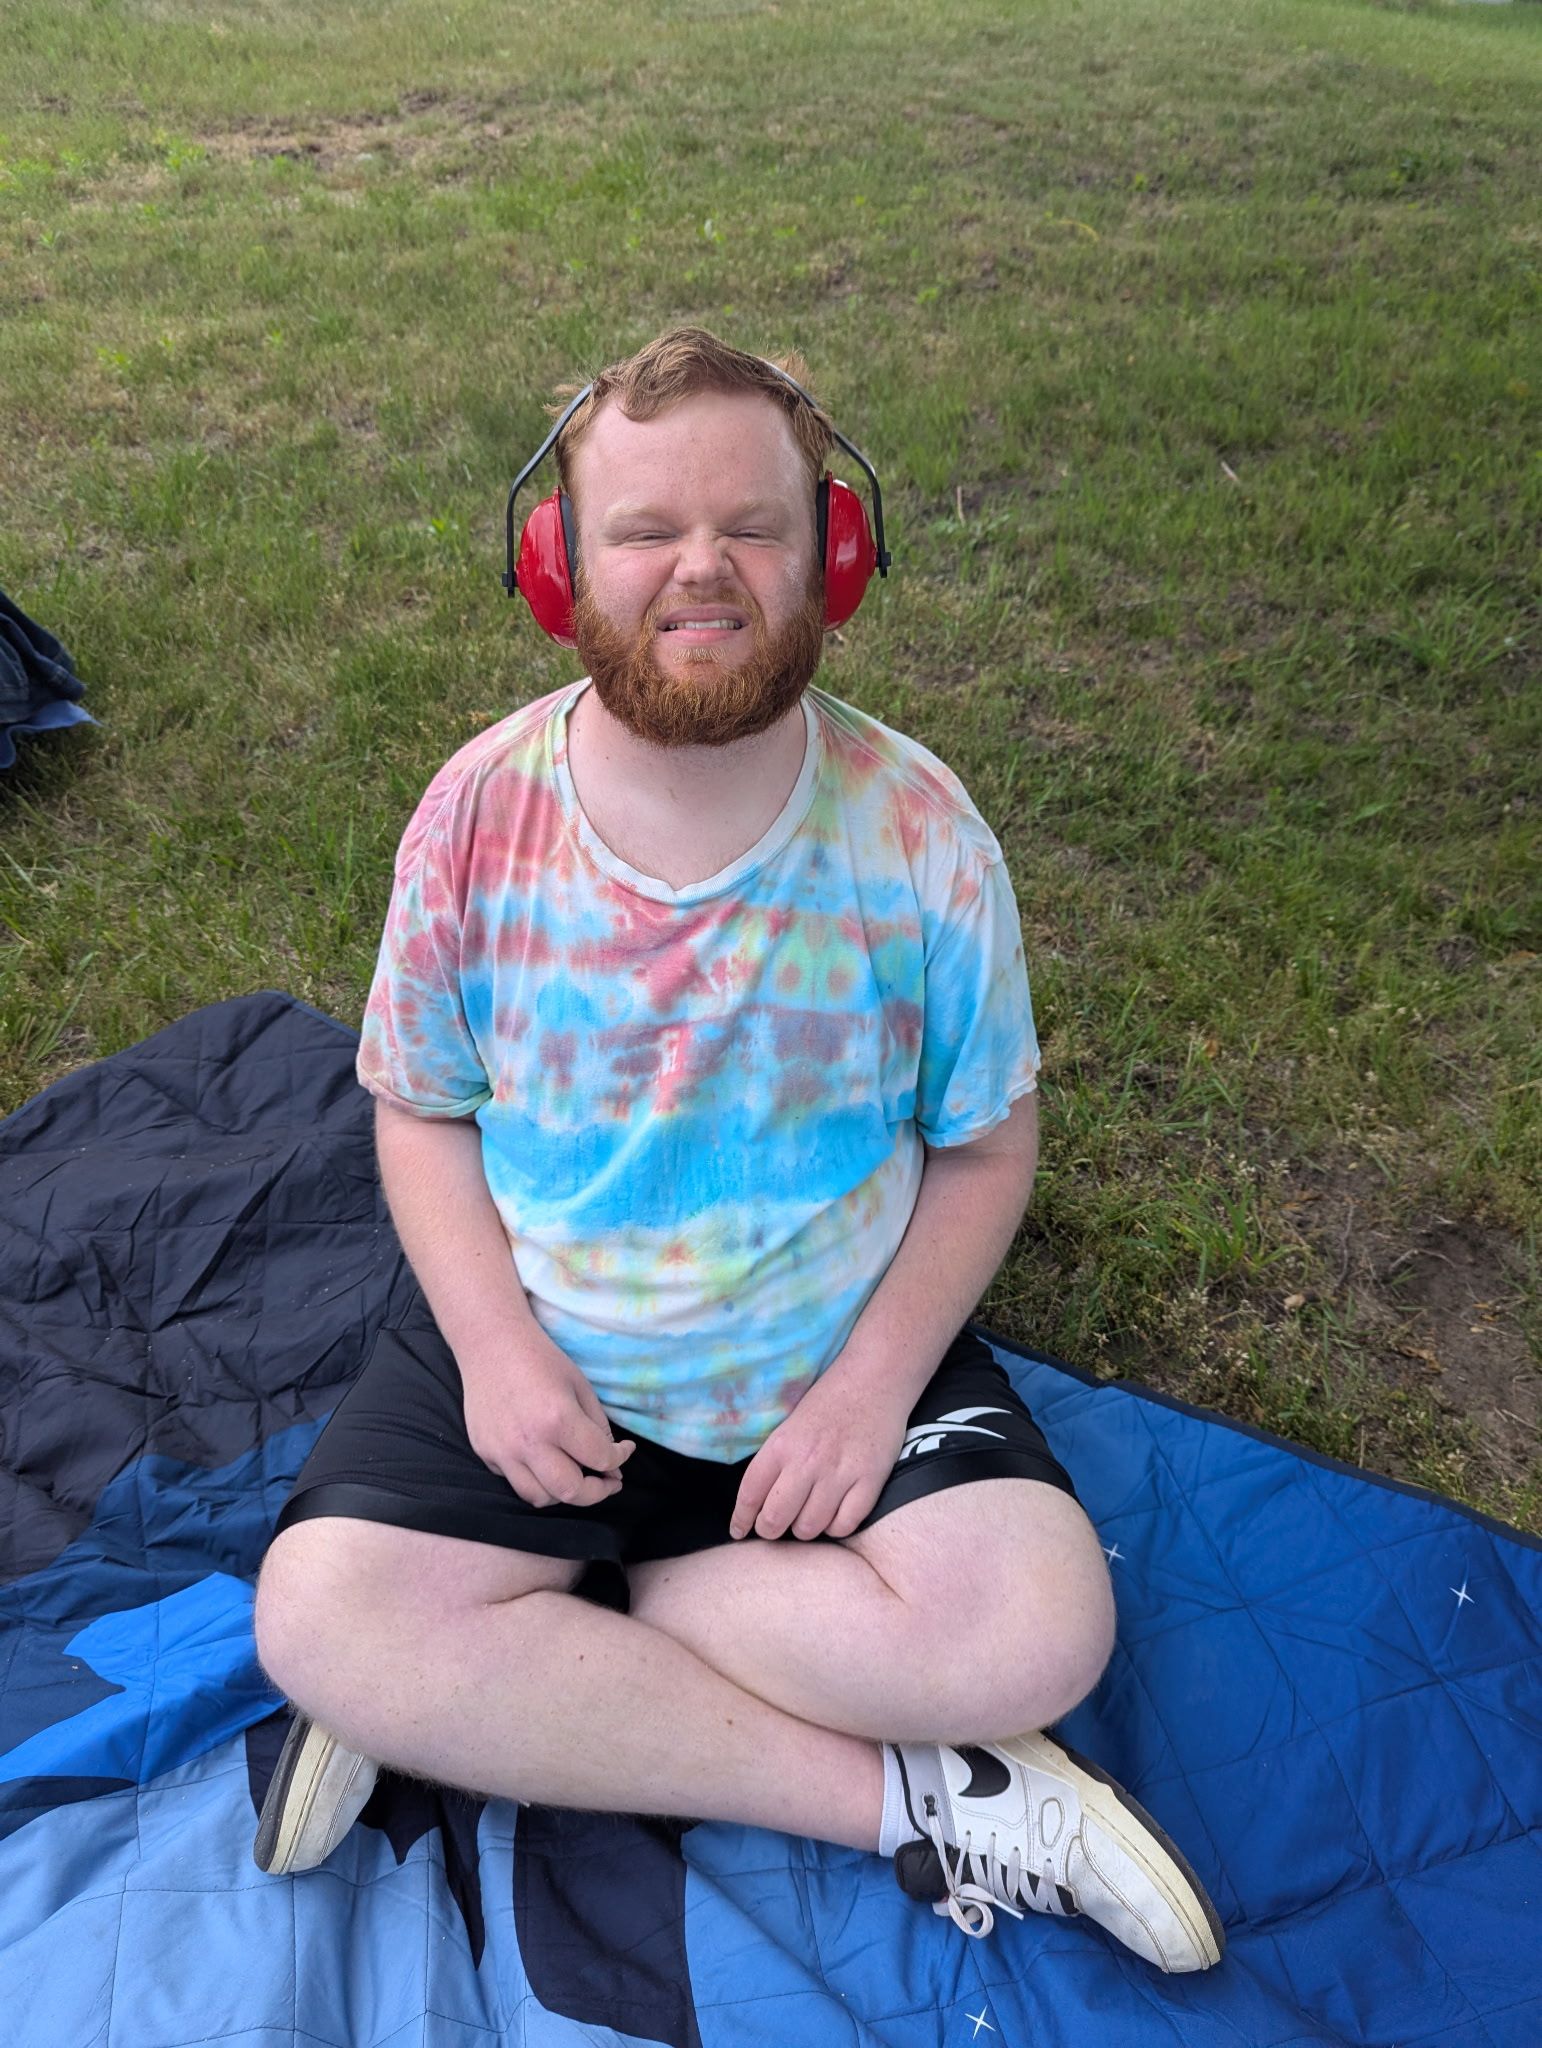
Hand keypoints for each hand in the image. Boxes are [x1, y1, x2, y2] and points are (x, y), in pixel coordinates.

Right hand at [460, 1333, 633, 1508]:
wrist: (491, 1344)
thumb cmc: (540, 1359)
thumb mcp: (580, 1386)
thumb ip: (598, 1427)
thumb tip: (611, 1465)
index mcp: (558, 1420)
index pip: (600, 1459)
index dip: (619, 1459)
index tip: (623, 1452)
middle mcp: (529, 1442)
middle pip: (570, 1493)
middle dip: (596, 1493)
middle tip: (606, 1482)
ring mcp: (502, 1451)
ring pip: (538, 1497)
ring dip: (562, 1493)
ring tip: (574, 1475)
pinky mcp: (485, 1453)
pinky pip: (514, 1480)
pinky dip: (534, 1478)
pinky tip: (544, 1460)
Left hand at [730, 1364, 908, 1542]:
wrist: (875, 1377)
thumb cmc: (830, 1401)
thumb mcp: (790, 1424)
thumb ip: (776, 1460)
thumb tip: (760, 1501)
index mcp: (781, 1445)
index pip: (750, 1494)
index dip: (741, 1520)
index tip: (739, 1530)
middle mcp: (807, 1461)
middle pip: (775, 1520)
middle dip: (770, 1529)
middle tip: (776, 1525)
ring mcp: (840, 1473)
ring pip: (810, 1528)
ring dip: (805, 1528)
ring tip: (809, 1513)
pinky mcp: (870, 1480)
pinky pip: (844, 1526)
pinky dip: (836, 1526)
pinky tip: (835, 1512)